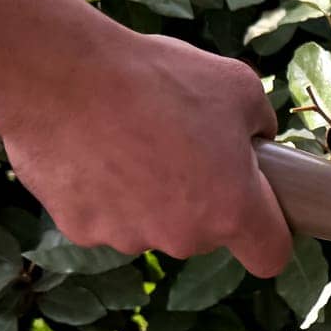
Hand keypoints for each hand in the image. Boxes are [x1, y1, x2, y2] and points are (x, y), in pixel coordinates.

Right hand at [0, 27, 291, 276]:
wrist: (61, 75)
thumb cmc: (156, 77)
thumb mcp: (237, 84)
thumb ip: (260, 124)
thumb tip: (258, 140)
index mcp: (232, 208)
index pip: (270, 256)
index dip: (268, 234)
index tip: (256, 210)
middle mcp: (184, 236)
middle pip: (204, 233)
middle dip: (200, 198)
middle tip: (180, 144)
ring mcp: (130, 238)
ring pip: (152, 225)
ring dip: (148, 195)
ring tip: (129, 139)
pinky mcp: (81, 231)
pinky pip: (105, 216)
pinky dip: (101, 192)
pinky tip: (92, 149)